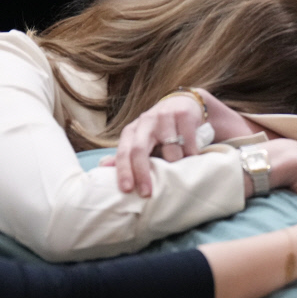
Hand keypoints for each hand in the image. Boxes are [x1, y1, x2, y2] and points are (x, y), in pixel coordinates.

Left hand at [102, 89, 255, 196]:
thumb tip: (103, 167)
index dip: (124, 171)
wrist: (186, 104)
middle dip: (142, 173)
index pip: (124, 152)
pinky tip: (194, 156)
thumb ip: (126, 155)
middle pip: (139, 150)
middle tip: (147, 193)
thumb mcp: (142, 140)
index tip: (126, 190)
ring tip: (181, 168)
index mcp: (133, 130)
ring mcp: (165, 117)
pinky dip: (192, 155)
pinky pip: (188, 145)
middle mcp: (146, 121)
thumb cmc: (162, 129)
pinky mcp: (184, 115)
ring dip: (177, 165)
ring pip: (170, 151)